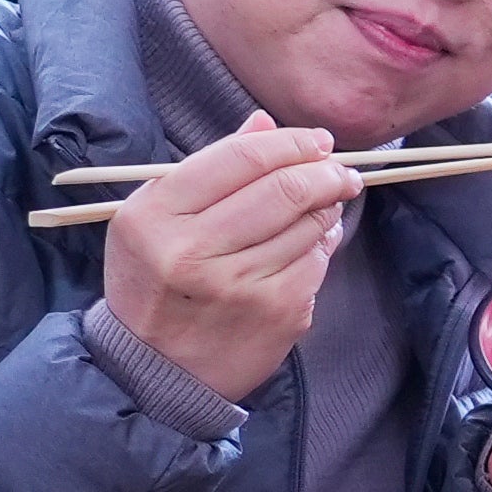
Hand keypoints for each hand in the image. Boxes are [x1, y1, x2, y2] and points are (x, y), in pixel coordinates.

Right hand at [99, 112, 360, 404]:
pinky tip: (311, 243)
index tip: (317, 141)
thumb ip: (211, 167)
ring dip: (327, 207)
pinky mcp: (274, 314)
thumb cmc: (154, 280)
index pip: (241, 158)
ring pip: (309, 224)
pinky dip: (321, 246)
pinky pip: (316, 262)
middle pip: (284, 188)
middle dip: (325, 171)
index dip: (290, 142)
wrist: (153, 368)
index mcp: (156, 215)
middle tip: (339, 170)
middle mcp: (193, 250)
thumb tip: (265, 123)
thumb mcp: (155, 217)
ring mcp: (238, 286)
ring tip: (325, 204)